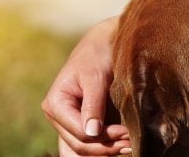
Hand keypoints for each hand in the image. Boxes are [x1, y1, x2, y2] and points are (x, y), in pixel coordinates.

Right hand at [41, 17, 131, 155]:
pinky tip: (122, 146)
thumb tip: (91, 133)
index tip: (127, 134)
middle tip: (132, 143)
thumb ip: (93, 105)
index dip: (103, 138)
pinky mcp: (84, 123)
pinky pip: (89, 145)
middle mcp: (59, 117)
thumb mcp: (95, 77)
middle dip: (106, 147)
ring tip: (129, 147)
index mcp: (56, 104)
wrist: (104, 42)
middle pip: (80, 145)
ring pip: (83, 150)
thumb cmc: (98, 54)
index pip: (79, 132)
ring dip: (106, 152)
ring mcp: (69, 122)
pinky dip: (104, 148)